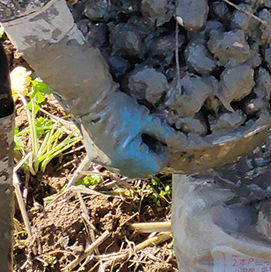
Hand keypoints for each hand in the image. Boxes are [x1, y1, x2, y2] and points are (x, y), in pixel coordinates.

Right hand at [1, 0, 175, 177]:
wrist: (90, 99)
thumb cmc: (120, 107)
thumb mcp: (145, 118)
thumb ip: (163, 132)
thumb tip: (180, 139)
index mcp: (129, 157)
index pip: (155, 166)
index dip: (162, 152)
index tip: (162, 138)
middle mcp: (115, 164)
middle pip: (142, 171)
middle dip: (151, 156)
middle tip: (152, 137)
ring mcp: (104, 161)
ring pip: (129, 168)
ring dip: (138, 156)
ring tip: (139, 136)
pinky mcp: (95, 155)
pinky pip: (116, 162)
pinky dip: (125, 154)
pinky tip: (125, 137)